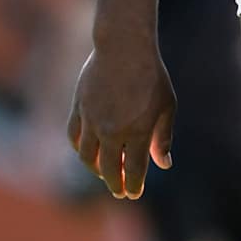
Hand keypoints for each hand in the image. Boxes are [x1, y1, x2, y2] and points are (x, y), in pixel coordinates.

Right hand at [66, 40, 175, 198]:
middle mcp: (112, 131)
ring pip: (88, 156)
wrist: (124, 47)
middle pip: (110, 169)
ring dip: (96, 170)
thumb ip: (163, 137)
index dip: (134, 185)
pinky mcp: (79, 109)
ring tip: (104, 173)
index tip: (134, 193)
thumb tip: (164, 164)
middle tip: (120, 192)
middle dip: (116, 184)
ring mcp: (92, 121)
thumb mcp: (166, 106)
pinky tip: (88, 153)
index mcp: (137, 132)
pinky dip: (80, 149)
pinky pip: (74, 137)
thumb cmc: (151, 76)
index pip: (134, 170)